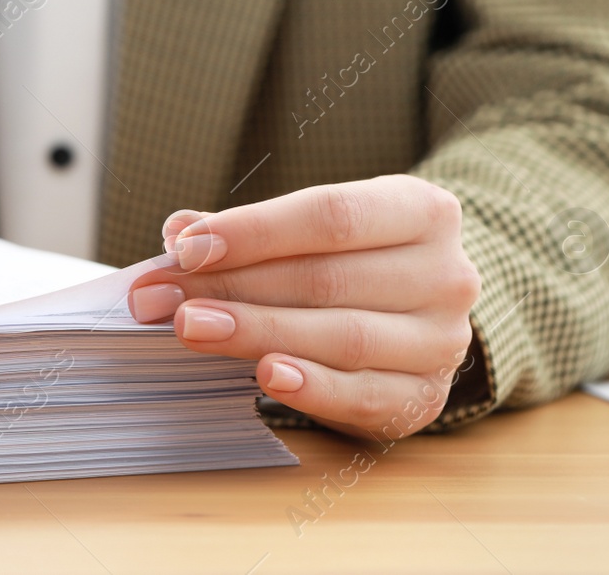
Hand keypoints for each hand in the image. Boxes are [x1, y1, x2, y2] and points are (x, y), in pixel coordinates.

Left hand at [127, 174, 479, 438]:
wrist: (421, 317)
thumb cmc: (354, 261)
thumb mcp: (315, 229)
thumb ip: (248, 231)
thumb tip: (179, 232)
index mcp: (423, 211)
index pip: (331, 214)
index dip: (253, 231)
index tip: (185, 247)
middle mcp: (445, 273)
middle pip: (326, 278)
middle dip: (233, 286)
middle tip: (163, 297)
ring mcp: (442, 341)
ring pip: (340, 336)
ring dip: (256, 332)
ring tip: (191, 329)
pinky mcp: (426, 398)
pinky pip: (363, 394)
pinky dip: (311, 388)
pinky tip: (265, 377)